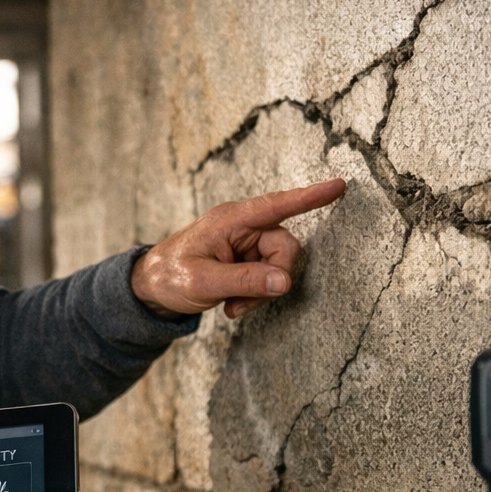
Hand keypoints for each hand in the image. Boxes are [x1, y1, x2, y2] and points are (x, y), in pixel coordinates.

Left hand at [130, 179, 346, 319]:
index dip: (310, 197)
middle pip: (285, 248)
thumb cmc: (170, 276)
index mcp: (231, 220)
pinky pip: (268, 276)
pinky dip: (255, 294)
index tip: (340, 185)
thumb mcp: (203, 282)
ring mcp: (246, 242)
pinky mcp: (246, 258)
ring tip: (232, 306)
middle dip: (272, 280)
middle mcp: (243, 226)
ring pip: (278, 267)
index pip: (277, 205)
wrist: (150, 288)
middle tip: (242, 303)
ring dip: (260, 293)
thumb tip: (285, 282)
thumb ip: (245, 281)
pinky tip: (232, 304)